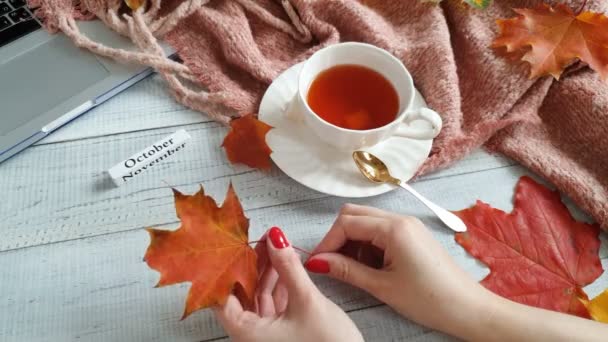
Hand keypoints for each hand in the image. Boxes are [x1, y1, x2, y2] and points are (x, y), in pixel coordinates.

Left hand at [213, 227, 362, 341]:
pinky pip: (272, 306)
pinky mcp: (282, 335)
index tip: (235, 244)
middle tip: (262, 240)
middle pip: (241, 294)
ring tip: (275, 247)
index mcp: (245, 333)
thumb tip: (276, 239)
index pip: (222, 296)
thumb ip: (289, 267)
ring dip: (266, 273)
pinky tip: (285, 267)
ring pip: (258, 298)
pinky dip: (278, 286)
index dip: (227, 268)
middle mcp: (251, 336)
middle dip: (251, 265)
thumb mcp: (307, 300)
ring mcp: (266, 336)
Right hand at [305, 204, 491, 337]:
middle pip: (354, 214)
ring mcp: (408, 225)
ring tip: (353, 270)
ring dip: (353, 241)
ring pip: (366, 221)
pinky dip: (368, 244)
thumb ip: (347, 270)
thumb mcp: (382, 286)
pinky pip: (381, 230)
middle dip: (338, 237)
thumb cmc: (429, 299)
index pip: (346, 223)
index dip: (327, 242)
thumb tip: (318, 262)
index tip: (317, 263)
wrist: (468, 308)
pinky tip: (370, 266)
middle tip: (331, 264)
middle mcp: (400, 219)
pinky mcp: (412, 234)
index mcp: (393, 228)